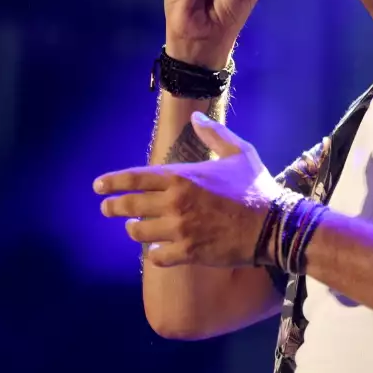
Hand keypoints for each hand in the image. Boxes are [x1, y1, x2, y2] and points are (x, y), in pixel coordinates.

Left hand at [95, 112, 281, 266]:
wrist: (274, 224)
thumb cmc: (256, 187)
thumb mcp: (240, 153)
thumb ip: (214, 134)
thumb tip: (196, 117)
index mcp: (182, 177)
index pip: (135, 177)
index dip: (112, 182)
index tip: (98, 186)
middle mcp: (174, 203)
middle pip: (129, 205)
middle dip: (113, 207)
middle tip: (107, 209)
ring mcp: (179, 229)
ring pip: (139, 232)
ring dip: (133, 229)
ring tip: (134, 228)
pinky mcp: (188, 252)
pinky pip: (157, 255)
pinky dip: (154, 252)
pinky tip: (157, 249)